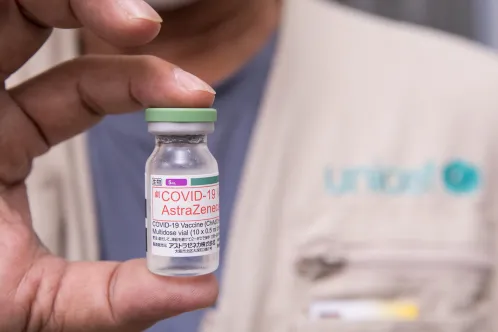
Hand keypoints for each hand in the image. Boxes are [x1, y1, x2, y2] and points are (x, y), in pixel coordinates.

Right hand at [0, 0, 216, 330]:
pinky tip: (65, 5)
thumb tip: (200, 285)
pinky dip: (31, 0)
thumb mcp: (32, 302)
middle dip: (105, 16)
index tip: (197, 96)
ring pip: (14, 1)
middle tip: (152, 28)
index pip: (81, 90)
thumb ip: (111, 296)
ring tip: (134, 17)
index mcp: (2, 144)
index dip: (139, 83)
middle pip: (44, 24)